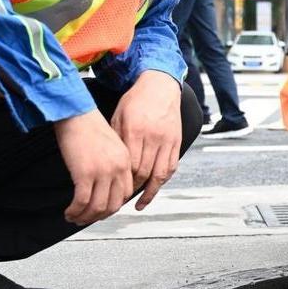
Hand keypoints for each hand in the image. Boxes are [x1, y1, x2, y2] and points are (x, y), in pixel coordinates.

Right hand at [54, 109, 132, 225]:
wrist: (76, 115)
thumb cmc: (89, 128)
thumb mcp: (111, 147)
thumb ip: (114, 165)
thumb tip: (105, 186)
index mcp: (126, 162)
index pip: (125, 194)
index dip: (113, 206)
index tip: (101, 210)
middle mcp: (117, 169)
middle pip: (113, 204)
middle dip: (99, 216)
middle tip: (87, 219)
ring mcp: (102, 172)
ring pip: (97, 207)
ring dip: (85, 217)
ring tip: (74, 218)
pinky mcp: (84, 173)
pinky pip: (81, 202)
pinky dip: (75, 211)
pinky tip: (68, 212)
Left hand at [110, 70, 182, 209]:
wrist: (160, 86)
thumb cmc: (135, 101)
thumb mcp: (119, 116)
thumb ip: (116, 140)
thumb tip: (110, 165)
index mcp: (135, 131)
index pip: (130, 166)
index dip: (122, 182)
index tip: (113, 191)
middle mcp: (153, 137)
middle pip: (144, 172)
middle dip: (133, 189)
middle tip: (121, 200)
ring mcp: (168, 140)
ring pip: (161, 173)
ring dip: (150, 191)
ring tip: (141, 203)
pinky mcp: (177, 141)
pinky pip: (171, 166)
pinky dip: (163, 180)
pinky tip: (155, 188)